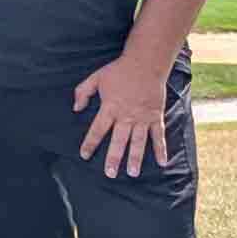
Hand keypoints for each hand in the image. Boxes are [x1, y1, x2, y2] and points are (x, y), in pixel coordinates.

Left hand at [72, 53, 170, 177]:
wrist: (145, 63)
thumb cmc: (119, 70)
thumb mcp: (96, 78)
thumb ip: (82, 92)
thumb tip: (75, 108)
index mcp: (110, 108)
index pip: (97, 130)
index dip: (90, 143)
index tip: (84, 155)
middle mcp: (126, 116)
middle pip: (118, 141)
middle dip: (113, 158)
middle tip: (110, 174)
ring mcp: (143, 118)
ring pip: (138, 142)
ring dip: (135, 158)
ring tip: (132, 173)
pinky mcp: (156, 116)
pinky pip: (159, 135)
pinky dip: (161, 149)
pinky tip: (161, 162)